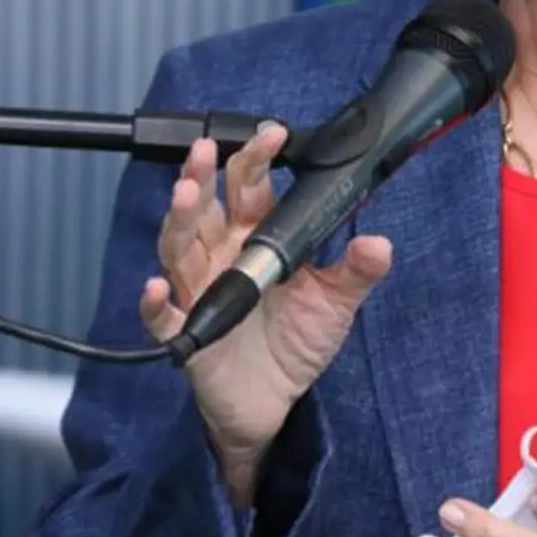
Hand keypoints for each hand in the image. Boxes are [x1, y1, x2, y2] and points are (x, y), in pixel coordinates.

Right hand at [140, 127, 391, 505]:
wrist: (275, 401)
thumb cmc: (297, 341)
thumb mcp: (336, 302)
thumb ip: (356, 271)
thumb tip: (380, 243)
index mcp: (256, 239)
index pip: (251, 191)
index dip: (257, 162)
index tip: (272, 135)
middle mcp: (222, 256)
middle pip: (205, 207)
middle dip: (205, 176)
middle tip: (208, 151)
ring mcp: (200, 291)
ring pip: (179, 247)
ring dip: (179, 219)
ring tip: (184, 194)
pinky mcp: (187, 333)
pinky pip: (163, 317)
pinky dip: (155, 303)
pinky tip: (157, 287)